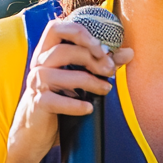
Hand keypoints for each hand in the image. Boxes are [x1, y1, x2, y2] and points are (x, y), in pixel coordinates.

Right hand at [7, 18, 132, 162]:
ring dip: (89, 81)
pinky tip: (89, 108)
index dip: (80, 32)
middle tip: (110, 70)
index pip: (57, 28)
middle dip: (90, 58)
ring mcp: (36, 84)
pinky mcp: (37, 104)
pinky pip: (57, 101)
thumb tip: (129, 52)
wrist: (34, 134)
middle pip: (62, 50)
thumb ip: (102, 64)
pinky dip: (75, 105)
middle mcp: (38, 65)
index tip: (102, 47)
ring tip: (106, 89)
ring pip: (60, 75)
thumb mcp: (80, 81)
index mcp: (47, 53)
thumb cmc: (59, 102)